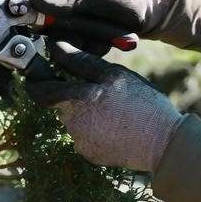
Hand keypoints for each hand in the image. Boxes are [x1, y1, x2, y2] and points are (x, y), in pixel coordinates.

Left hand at [24, 40, 184, 171]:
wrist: (164, 144)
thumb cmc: (143, 104)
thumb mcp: (115, 75)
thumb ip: (81, 61)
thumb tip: (55, 46)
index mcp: (77, 100)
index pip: (39, 90)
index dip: (36, 80)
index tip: (39, 73)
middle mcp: (72, 124)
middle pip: (61, 104)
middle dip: (73, 95)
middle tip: (100, 91)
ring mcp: (80, 142)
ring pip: (75, 119)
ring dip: (87, 111)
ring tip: (116, 109)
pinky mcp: (90, 155)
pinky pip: (86, 136)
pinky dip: (96, 128)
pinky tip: (117, 126)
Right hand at [29, 0, 176, 41]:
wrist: (151, 7)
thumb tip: (36, 0)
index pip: (33, 9)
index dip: (47, 23)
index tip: (72, 27)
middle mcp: (57, 4)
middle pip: (51, 32)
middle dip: (80, 34)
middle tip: (104, 26)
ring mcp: (68, 22)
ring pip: (66, 45)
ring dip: (92, 42)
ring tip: (113, 32)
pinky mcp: (78, 37)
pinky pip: (78, 51)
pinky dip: (96, 48)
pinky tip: (111, 39)